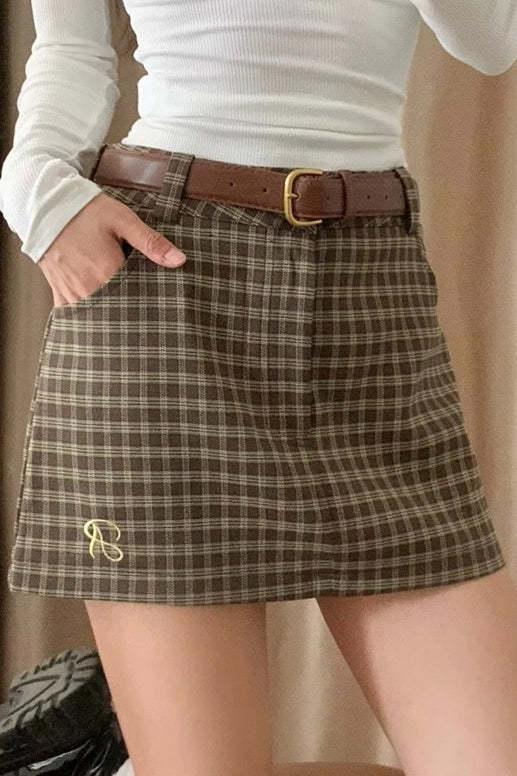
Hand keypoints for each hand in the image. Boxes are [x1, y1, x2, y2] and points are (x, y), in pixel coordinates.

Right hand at [38, 192, 185, 307]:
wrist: (45, 207)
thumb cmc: (85, 212)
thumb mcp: (123, 221)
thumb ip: (151, 243)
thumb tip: (179, 260)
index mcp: (108, 271)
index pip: (137, 298)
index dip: (149, 302)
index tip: (158, 305)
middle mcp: (89, 288)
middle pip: (118, 311)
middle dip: (131, 312)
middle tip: (145, 314)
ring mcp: (72, 294)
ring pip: (97, 316)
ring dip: (110, 315)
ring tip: (125, 315)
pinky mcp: (60, 295)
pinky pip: (77, 315)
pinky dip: (89, 315)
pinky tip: (101, 313)